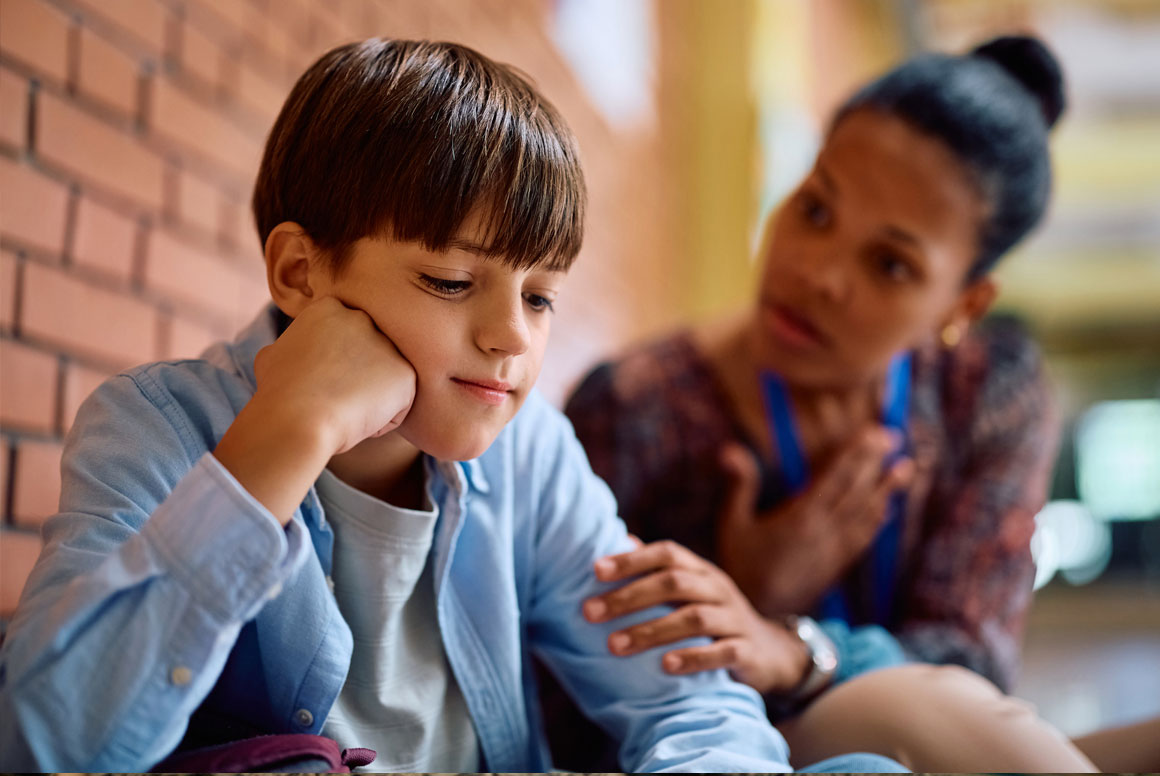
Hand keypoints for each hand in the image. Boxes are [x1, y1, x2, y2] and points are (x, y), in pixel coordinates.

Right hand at [213, 297, 415, 522]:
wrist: (299, 419)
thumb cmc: (279, 393)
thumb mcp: (273, 356)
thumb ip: (293, 345)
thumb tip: (290, 350)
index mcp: (330, 307)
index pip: (341, 339)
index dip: (328, 367)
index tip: (313, 381)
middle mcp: (364, 318)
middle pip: (366, 357)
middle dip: (354, 378)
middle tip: (330, 396)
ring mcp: (389, 344)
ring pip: (383, 381)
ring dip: (368, 399)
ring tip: (342, 409)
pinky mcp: (407, 373)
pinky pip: (399, 404)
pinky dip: (382, 420)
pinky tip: (357, 419)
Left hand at [583, 539, 810, 694]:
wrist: (771, 653)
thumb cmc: (715, 617)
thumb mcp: (691, 590)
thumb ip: (658, 569)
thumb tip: (621, 539)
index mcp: (700, 571)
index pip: (667, 554)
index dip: (632, 559)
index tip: (595, 571)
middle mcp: (718, 588)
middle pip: (674, 583)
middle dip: (629, 597)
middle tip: (590, 612)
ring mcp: (734, 619)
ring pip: (694, 618)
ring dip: (651, 631)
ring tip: (614, 645)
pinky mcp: (747, 651)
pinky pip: (722, 652)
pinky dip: (693, 658)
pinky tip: (665, 666)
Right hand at [716, 426, 913, 616]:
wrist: (759, 616)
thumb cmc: (742, 566)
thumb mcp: (733, 524)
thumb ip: (740, 485)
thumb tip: (730, 448)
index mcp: (800, 518)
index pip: (834, 478)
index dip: (854, 454)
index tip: (871, 433)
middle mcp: (824, 532)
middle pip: (855, 490)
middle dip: (874, 462)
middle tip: (894, 436)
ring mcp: (834, 550)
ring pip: (866, 513)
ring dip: (887, 489)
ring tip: (907, 467)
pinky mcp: (837, 566)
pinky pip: (863, 538)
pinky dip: (877, 520)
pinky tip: (887, 508)